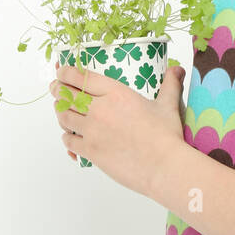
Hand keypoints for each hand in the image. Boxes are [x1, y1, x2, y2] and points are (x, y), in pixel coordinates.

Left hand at [49, 61, 186, 197]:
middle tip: (57, 89)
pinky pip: (68, 140)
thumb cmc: (166, 136)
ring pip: (64, 117)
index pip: (80, 76)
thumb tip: (177, 68)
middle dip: (59, 90)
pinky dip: (67, 137)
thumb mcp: (168, 104)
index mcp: (115, 92)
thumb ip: (169, 84)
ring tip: (63, 111)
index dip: (65, 72)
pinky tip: (71, 136)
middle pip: (67, 95)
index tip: (61, 71)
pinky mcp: (90, 151)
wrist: (164, 166)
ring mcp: (92, 131)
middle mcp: (99, 108)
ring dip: (61, 113)